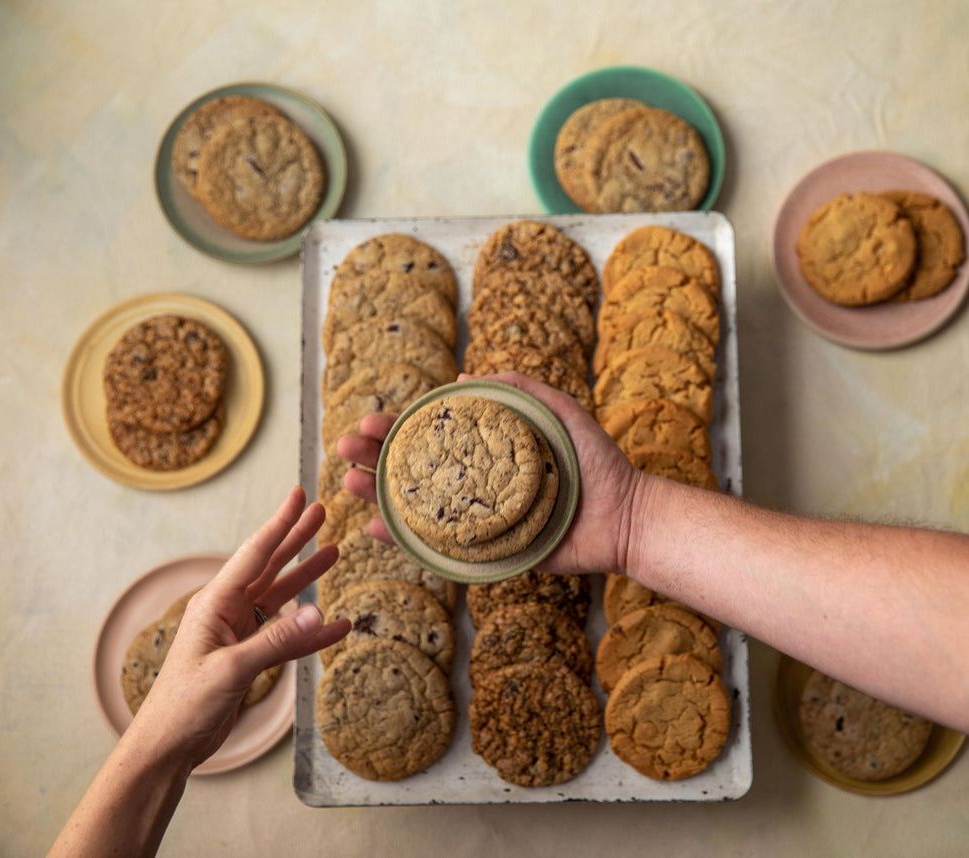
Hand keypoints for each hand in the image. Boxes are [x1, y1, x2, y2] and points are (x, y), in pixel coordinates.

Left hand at [129, 487, 350, 769]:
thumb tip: (318, 613)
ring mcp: (239, 635)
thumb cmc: (184, 705)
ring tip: (334, 553)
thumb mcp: (230, 669)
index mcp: (215, 603)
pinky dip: (312, 633)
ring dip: (307, 578)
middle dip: (296, 539)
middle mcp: (228, 612)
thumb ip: (276, 641)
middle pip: (269, 567)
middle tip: (322, 513)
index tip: (299, 495)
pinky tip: (337, 626)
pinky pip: (288, 638)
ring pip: (281, 598)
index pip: (254, 554)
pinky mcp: (249, 659)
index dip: (280, 523)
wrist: (168, 746)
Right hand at [337, 372, 642, 575]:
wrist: (623, 517)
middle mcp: (475, 482)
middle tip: (345, 446)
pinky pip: (437, 547)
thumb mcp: (559, 412)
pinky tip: (374, 530)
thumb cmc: (595, 463)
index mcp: (487, 450)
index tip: (368, 419)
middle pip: (413, 468)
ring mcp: (476, 517)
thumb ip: (519, 390)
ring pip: (415, 505)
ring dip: (377, 494)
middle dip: (375, 456)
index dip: (397, 427)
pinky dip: (403, 540)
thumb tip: (464, 377)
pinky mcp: (485, 550)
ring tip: (346, 482)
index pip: (431, 436)